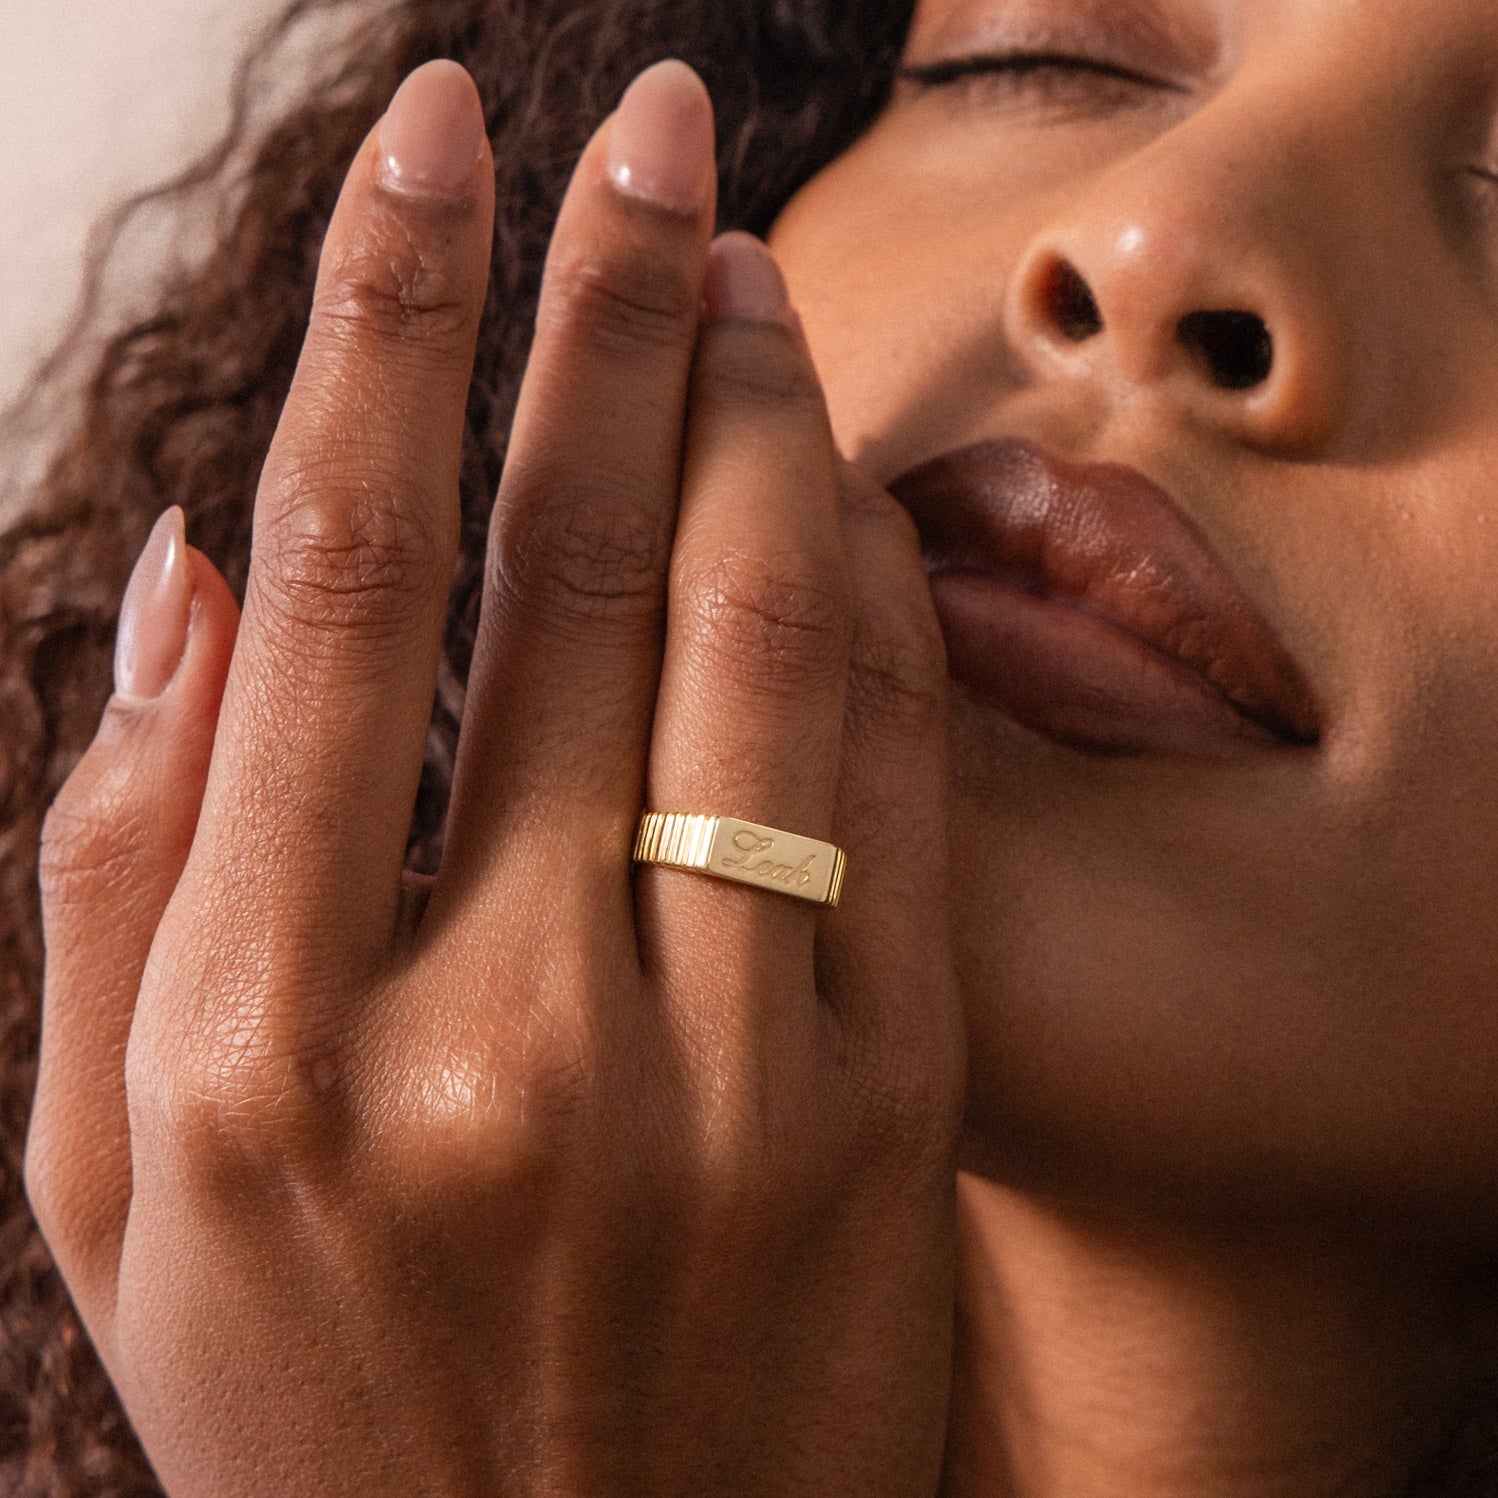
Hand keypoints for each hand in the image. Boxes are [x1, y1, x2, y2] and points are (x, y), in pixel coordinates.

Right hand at [26, 58, 961, 1496]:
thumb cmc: (316, 1406)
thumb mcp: (110, 1175)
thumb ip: (120, 854)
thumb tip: (191, 565)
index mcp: (259, 1046)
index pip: (346, 580)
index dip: (390, 318)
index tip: (434, 142)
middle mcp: (496, 1040)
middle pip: (574, 568)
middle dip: (611, 306)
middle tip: (645, 132)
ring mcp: (717, 1081)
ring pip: (757, 644)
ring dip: (756, 415)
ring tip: (741, 266)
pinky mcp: (882, 1120)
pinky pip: (891, 790)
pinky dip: (864, 596)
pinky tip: (837, 479)